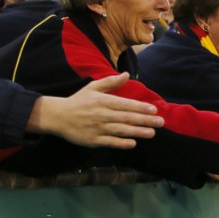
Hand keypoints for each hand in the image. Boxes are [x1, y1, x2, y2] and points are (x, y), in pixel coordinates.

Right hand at [28, 73, 164, 148]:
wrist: (57, 116)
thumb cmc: (78, 101)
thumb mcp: (93, 88)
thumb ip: (111, 82)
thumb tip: (127, 74)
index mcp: (102, 101)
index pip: (125, 104)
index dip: (140, 107)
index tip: (154, 109)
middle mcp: (101, 115)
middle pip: (126, 118)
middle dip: (145, 120)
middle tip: (160, 122)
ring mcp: (97, 128)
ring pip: (121, 130)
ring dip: (137, 132)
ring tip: (152, 133)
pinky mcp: (93, 140)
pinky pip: (110, 142)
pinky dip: (121, 143)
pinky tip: (133, 143)